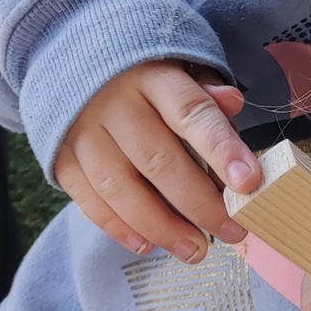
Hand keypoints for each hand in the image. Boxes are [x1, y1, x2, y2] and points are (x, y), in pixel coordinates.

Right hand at [56, 62, 258, 262]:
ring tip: (195, 250)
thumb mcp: (177, 66)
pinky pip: (89, 200)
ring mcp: (82, 131)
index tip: (250, 182)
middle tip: (232, 232)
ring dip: (161, 226)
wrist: (67, 60)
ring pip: (121, 189)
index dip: (221, 149)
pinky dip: (119, 228)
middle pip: (158, 161)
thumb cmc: (141, 73)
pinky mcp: (60, 156)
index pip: (191, 113)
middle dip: (199, 204)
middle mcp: (113, 103)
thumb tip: (232, 103)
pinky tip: (148, 244)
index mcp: (151, 75)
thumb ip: (204, 90)